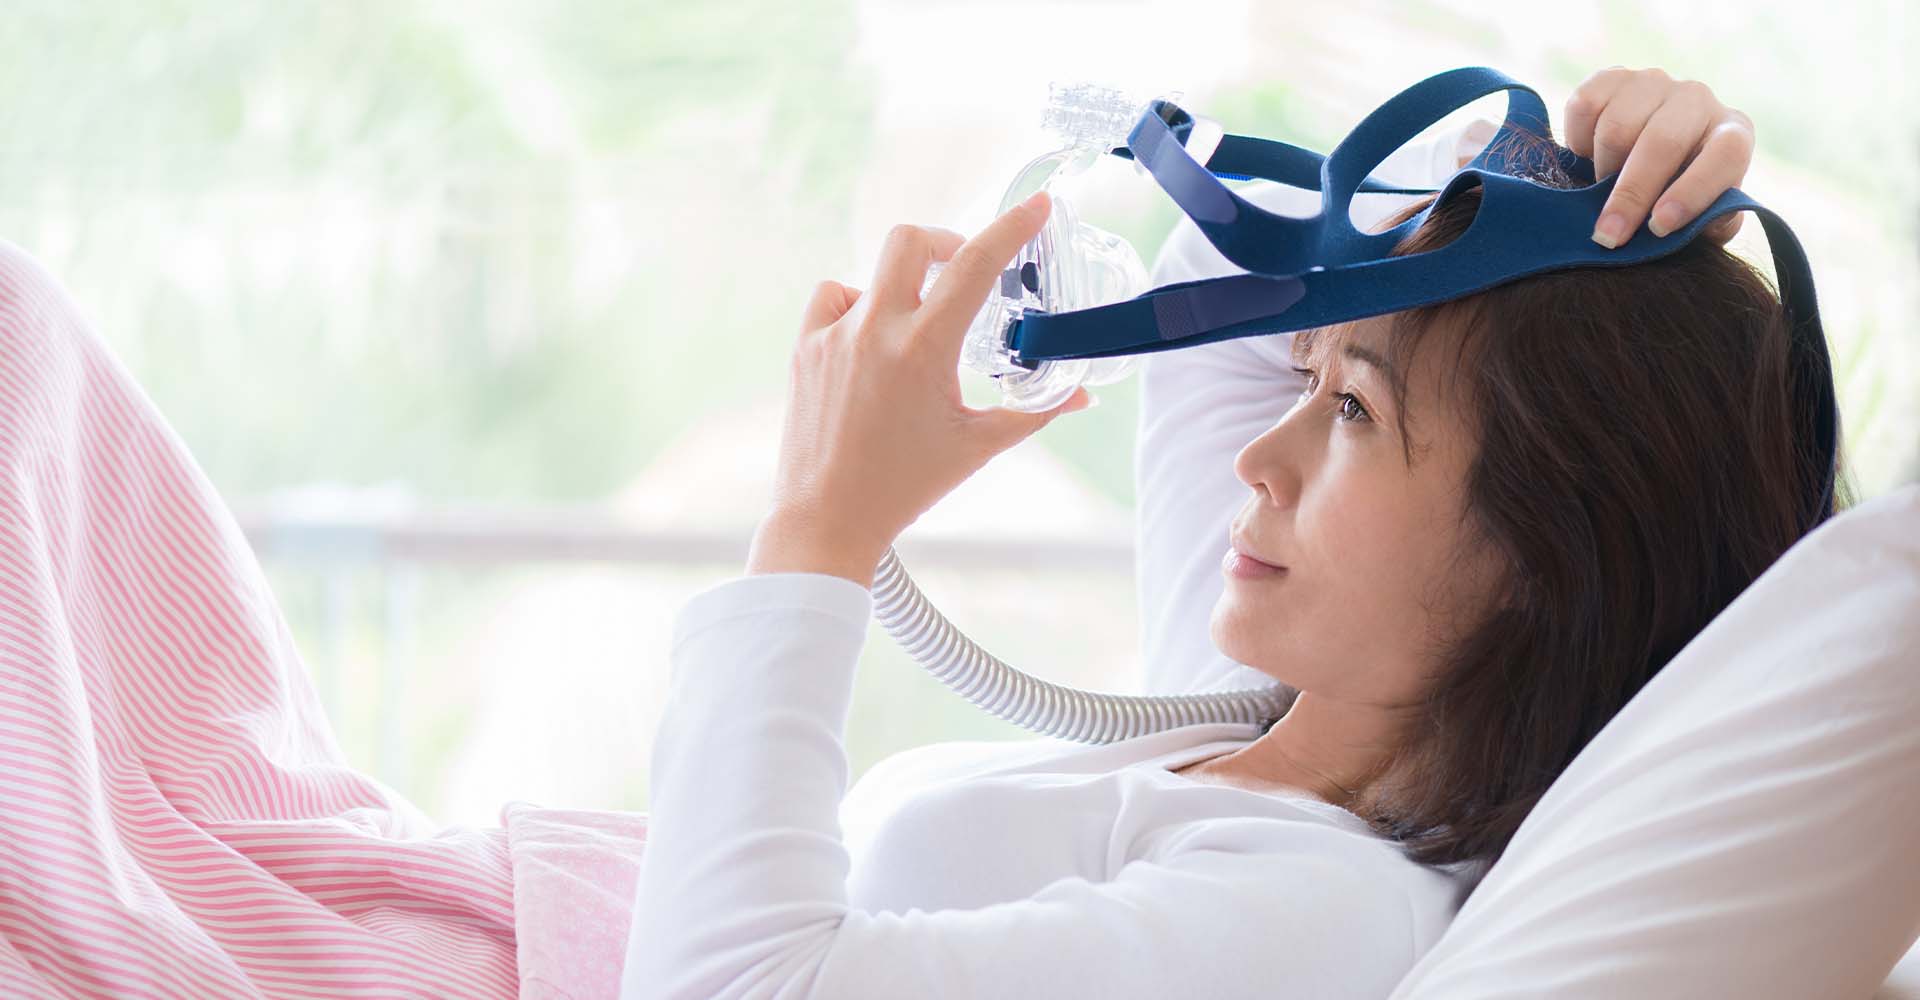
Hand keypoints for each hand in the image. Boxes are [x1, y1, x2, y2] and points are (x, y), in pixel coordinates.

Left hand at [747, 190, 1092, 588]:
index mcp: (923, 349)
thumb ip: (1034, 412)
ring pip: (870, 272)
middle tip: (962, 266)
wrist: (827, 519)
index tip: (1038, 205)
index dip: (1012, 227)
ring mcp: (833, 336)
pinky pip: (832, 298)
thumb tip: (1079, 397)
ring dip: (901, 285)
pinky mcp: (804, 349)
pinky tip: (869, 339)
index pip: (975, 265)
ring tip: (914, 329)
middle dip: (944, 241)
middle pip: (910, 239)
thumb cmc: (904, 486)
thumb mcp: (977, 446)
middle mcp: (874, 331)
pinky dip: (856, 305)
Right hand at [1561, 66, 1754, 248]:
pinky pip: (1584, 107)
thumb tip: (1688, 226)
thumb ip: (1706, 225)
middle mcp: (1697, 99)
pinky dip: (1578, 141)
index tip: (1659, 226)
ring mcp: (1653, 83)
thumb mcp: (1703, 220)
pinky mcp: (1611, 78)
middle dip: (1631, 194)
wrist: (1642, 159)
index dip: (1693, 190)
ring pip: (1617, 127)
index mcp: (1732, 133)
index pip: (1726, 153)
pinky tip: (1588, 155)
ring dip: (1603, 169)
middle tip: (1609, 235)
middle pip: (1662, 141)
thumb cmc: (1676, 197)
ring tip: (1604, 187)